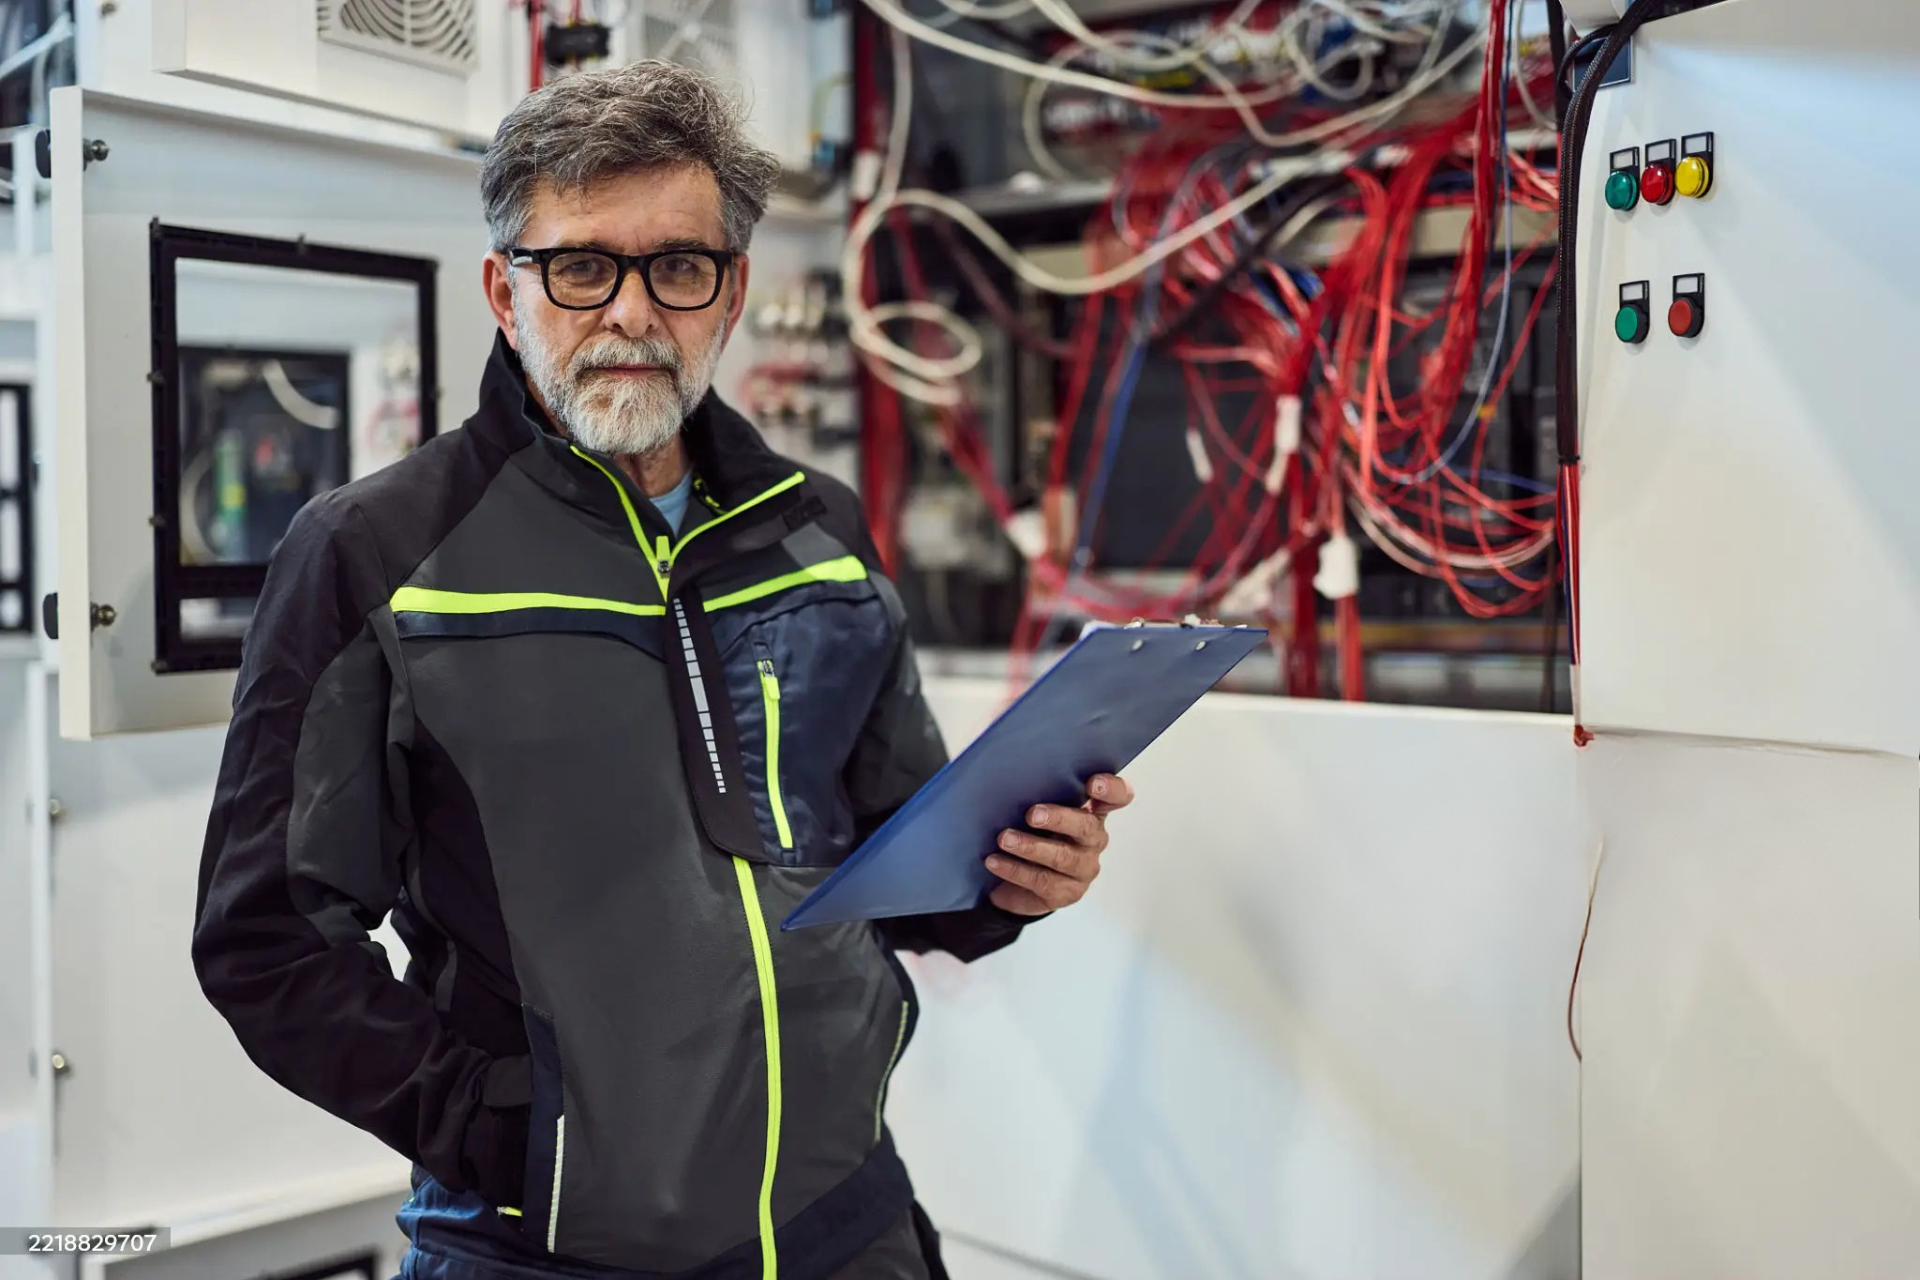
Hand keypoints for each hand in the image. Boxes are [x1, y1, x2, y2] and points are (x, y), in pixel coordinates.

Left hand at [985, 773, 1133, 916]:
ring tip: (1004, 839)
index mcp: (1092, 812)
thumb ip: (1039, 795)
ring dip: (1031, 847)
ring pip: (1063, 857)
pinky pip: (1042, 881)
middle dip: (1059, 819)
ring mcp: (1083, 868)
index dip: (1111, 789)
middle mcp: (1094, 839)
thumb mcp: (1039, 812)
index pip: (1118, 797)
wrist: (1018, 882)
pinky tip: (994, 861)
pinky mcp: (1067, 893)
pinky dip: (1014, 869)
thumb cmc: (1032, 834)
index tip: (1092, 784)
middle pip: (1086, 827)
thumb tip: (1009, 778)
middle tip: (1032, 815)